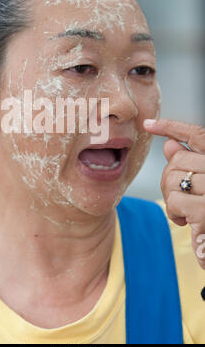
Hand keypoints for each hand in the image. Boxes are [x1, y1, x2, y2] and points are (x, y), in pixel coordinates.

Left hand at [143, 118, 204, 268]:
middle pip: (177, 160)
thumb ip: (190, 163)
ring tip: (184, 212)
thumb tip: (168, 144)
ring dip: (171, 198)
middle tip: (178, 199)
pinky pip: (174, 201)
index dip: (171, 127)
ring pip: (172, 180)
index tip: (147, 125)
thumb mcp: (204, 185)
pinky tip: (185, 222)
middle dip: (168, 179)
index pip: (196, 135)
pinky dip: (173, 212)